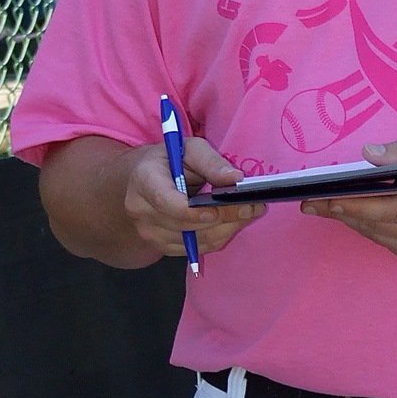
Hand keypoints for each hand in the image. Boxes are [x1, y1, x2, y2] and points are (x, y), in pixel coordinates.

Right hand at [123, 137, 265, 260]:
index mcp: (145, 181)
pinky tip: (231, 222)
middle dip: (225, 218)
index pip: (168, 203)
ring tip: (249, 213)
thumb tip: (236, 179)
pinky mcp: (162, 247)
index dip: (195, 211)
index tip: (220, 208)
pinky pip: (196, 249)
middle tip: (255, 206)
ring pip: (195, 242)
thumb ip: (211, 161)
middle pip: (186, 226)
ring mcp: (150, 233)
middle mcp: (142, 211)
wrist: (141, 180)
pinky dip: (218, 237)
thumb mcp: (189, 148)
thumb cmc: (168, 159)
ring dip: (226, 229)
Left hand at [300, 138, 396, 268]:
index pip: (380, 210)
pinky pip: (390, 243)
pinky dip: (373, 229)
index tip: (320, 198)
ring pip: (379, 237)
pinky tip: (359, 215)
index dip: (347, 205)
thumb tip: (367, 154)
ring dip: (354, 222)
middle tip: (311, 202)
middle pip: (374, 226)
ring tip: (327, 206)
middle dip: (341, 213)